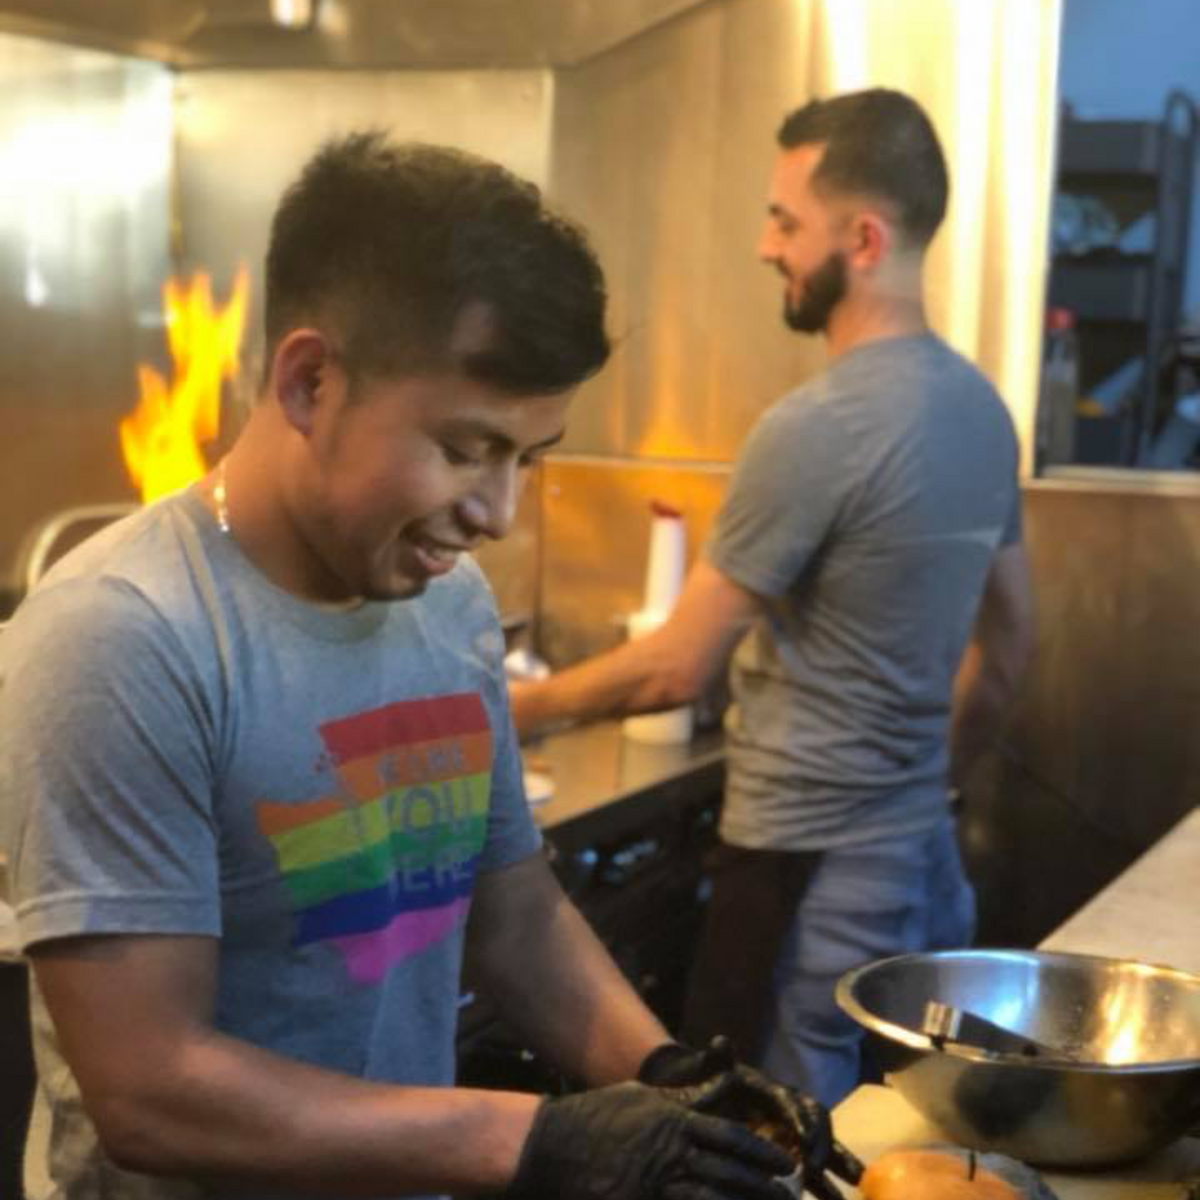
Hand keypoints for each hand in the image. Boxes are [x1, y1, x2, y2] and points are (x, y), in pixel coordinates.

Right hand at [503, 1079, 793, 1199]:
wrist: (554, 1145)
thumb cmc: (600, 1117)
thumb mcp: (645, 1097)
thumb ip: (687, 1096)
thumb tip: (724, 1078)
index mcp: (674, 1122)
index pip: (729, 1138)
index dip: (760, 1153)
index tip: (786, 1165)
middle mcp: (670, 1153)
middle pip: (728, 1174)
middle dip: (762, 1188)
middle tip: (790, 1197)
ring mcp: (654, 1184)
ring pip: (709, 1199)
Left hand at [639, 1037, 862, 1199]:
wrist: (683, 1098)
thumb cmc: (694, 1083)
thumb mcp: (701, 1072)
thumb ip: (713, 1061)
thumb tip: (720, 1042)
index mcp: (770, 1092)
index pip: (798, 1104)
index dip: (805, 1123)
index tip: (806, 1145)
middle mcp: (784, 1112)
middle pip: (818, 1128)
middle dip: (832, 1151)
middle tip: (847, 1176)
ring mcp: (784, 1135)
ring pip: (818, 1154)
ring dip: (835, 1175)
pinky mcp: (780, 1158)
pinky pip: (806, 1173)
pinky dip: (819, 1187)